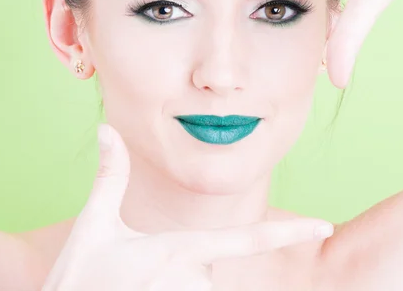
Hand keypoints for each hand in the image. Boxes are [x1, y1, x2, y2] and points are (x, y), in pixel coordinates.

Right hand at [41, 124, 333, 290]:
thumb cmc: (79, 278)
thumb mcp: (94, 225)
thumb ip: (109, 177)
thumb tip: (106, 128)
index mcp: (177, 249)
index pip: (246, 238)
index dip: (288, 231)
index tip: (323, 225)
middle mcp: (190, 279)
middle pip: (208, 267)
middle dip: (180, 266)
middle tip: (137, 274)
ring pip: (198, 285)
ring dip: (172, 283)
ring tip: (135, 285)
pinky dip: (169, 290)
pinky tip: (141, 290)